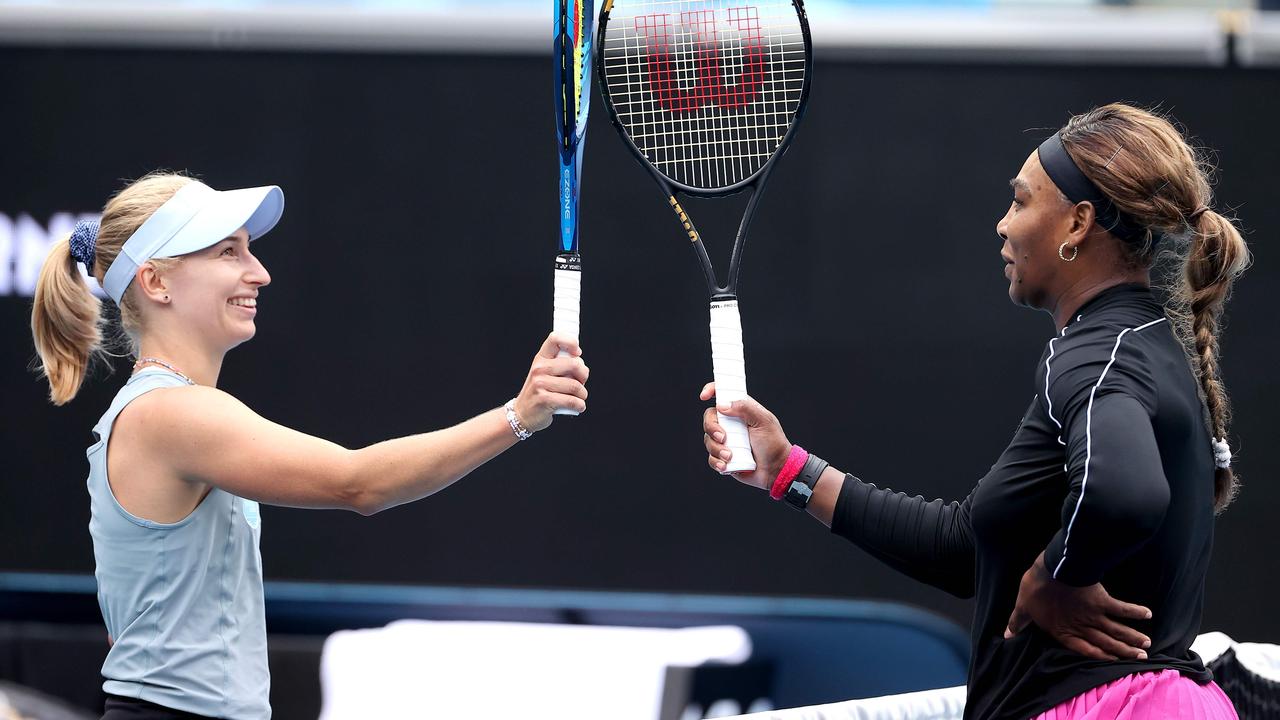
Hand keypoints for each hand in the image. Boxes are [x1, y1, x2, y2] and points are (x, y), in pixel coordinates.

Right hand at [514, 333, 588, 430]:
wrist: (522, 413)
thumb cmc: (539, 392)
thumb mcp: (543, 373)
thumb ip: (560, 365)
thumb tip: (581, 363)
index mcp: (540, 358)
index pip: (555, 339)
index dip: (571, 342)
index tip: (578, 353)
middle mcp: (539, 369)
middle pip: (574, 364)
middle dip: (584, 375)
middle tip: (581, 382)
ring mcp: (540, 384)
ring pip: (575, 386)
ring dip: (583, 394)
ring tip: (579, 397)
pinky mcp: (544, 400)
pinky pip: (572, 401)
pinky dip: (580, 405)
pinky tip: (578, 406)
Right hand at [700, 382, 791, 490]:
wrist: (776, 469)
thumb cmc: (774, 443)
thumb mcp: (764, 421)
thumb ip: (745, 408)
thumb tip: (721, 405)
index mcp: (740, 410)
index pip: (723, 395)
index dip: (711, 390)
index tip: (704, 396)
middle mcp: (730, 424)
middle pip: (709, 418)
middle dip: (712, 428)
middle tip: (723, 438)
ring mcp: (726, 441)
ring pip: (708, 439)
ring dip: (717, 449)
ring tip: (731, 456)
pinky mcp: (723, 457)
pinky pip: (711, 457)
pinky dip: (716, 461)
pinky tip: (726, 465)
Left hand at [1004, 551, 1152, 659]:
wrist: (1052, 568)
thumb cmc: (1036, 586)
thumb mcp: (1023, 604)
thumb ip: (1018, 621)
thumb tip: (1007, 634)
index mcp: (1063, 630)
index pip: (1083, 648)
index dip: (1099, 655)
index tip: (1113, 660)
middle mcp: (1081, 626)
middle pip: (1105, 642)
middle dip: (1122, 651)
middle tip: (1140, 656)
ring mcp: (1093, 614)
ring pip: (1116, 630)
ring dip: (1132, 637)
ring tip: (1146, 644)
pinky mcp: (1102, 600)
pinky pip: (1121, 608)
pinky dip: (1135, 611)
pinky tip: (1147, 614)